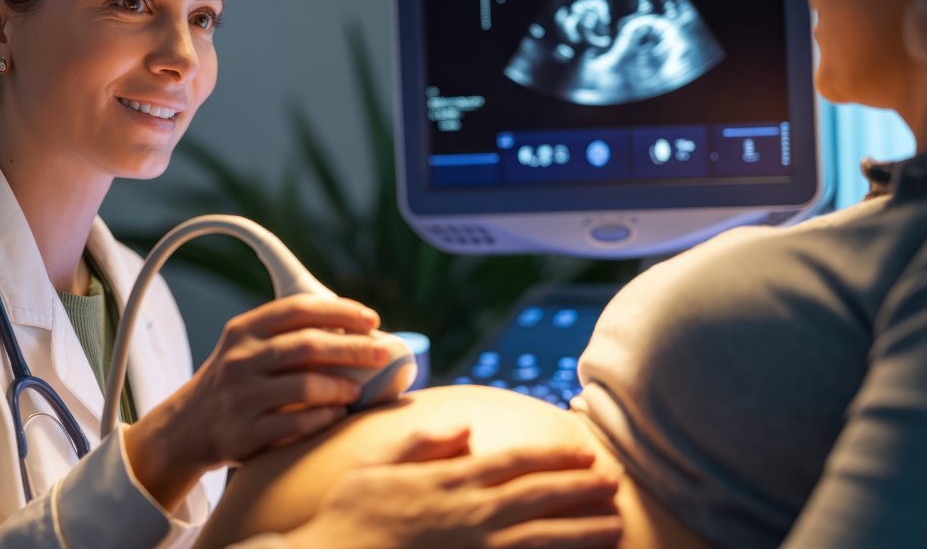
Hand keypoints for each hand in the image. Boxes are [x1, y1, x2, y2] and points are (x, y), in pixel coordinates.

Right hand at [123, 294, 390, 508]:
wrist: (187, 427)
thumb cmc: (235, 381)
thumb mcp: (246, 346)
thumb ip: (286, 334)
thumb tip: (353, 328)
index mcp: (244, 329)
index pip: (298, 309)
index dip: (339, 310)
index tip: (370, 319)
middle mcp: (240, 359)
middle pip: (308, 345)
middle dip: (353, 347)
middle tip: (382, 353)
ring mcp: (241, 396)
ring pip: (305, 385)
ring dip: (341, 386)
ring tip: (358, 389)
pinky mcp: (245, 433)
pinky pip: (296, 423)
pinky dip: (324, 418)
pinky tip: (337, 414)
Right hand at [284, 427, 622, 548]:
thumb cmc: (346, 519)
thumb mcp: (373, 467)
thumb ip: (421, 443)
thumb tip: (463, 424)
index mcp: (448, 481)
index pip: (513, 461)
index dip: (552, 455)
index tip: (581, 450)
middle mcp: (470, 513)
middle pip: (539, 496)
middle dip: (580, 487)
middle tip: (613, 481)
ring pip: (543, 536)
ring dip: (582, 529)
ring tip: (614, 524)